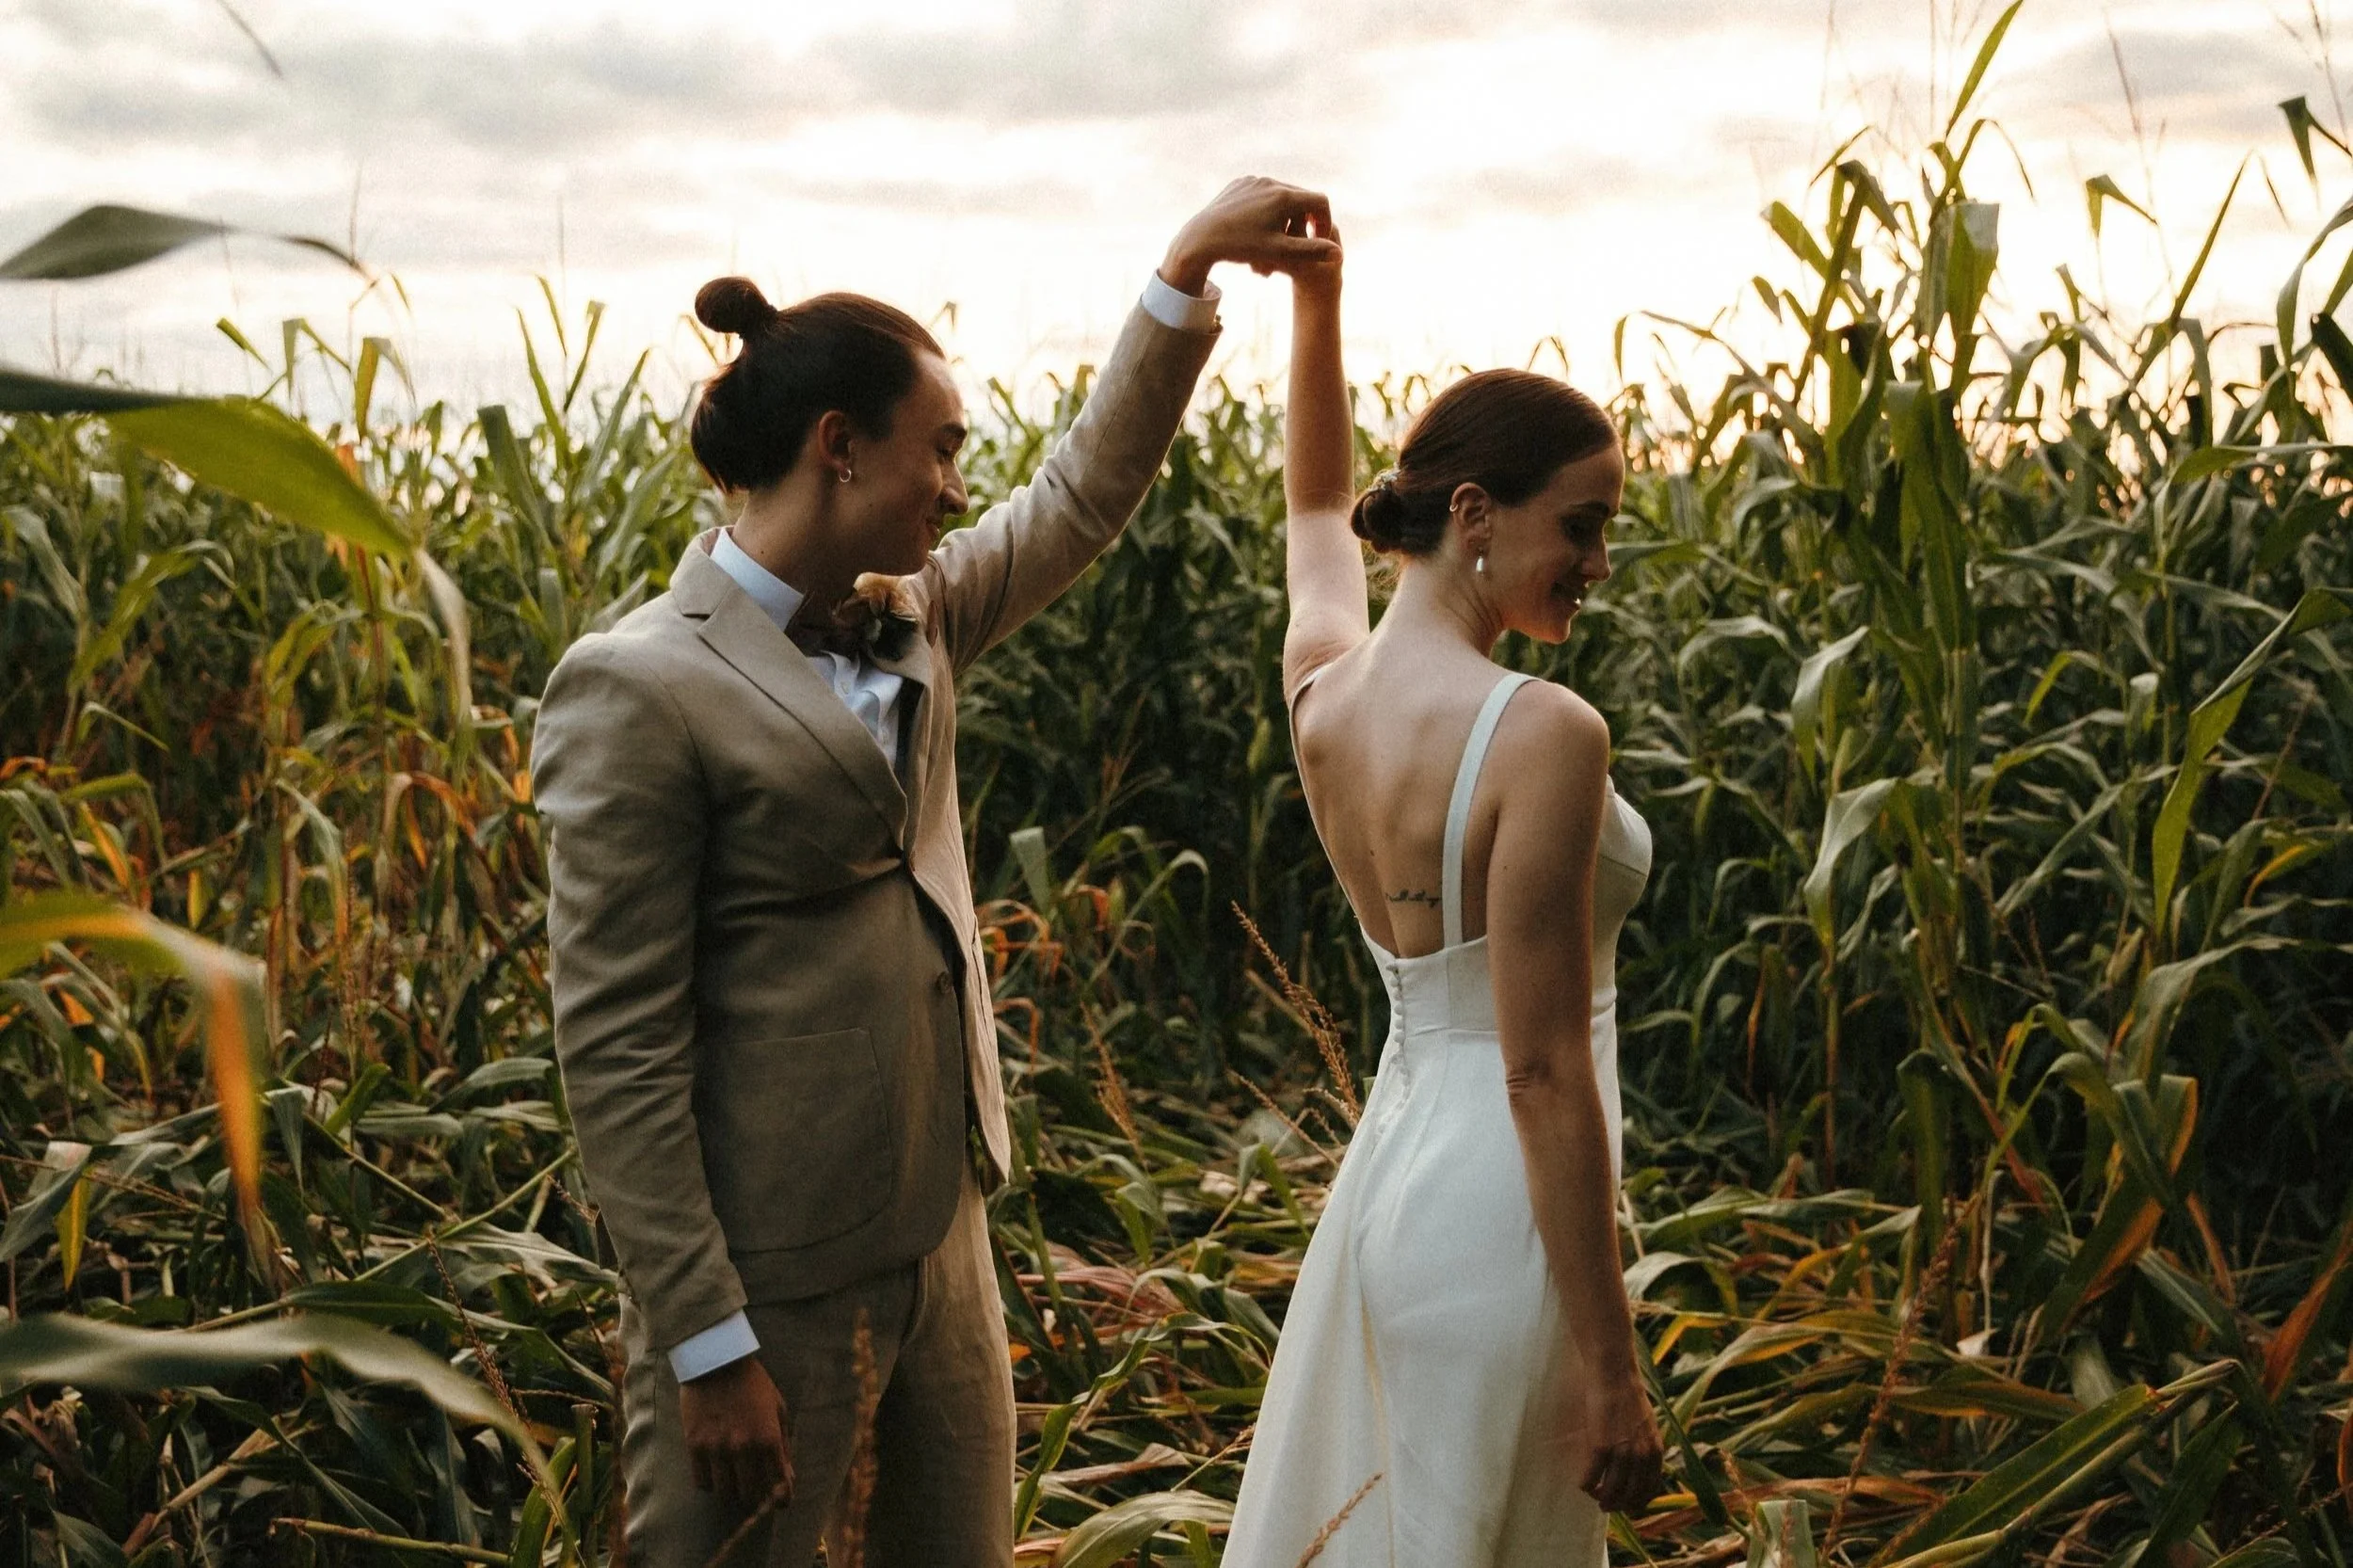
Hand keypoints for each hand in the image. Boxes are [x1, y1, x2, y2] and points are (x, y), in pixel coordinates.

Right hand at [679, 1353, 792, 1512]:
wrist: (717, 1360)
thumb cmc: (753, 1383)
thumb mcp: (778, 1408)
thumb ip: (783, 1445)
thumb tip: (787, 1477)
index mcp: (768, 1438)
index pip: (779, 1486)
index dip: (781, 1500)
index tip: (780, 1502)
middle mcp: (743, 1447)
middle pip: (750, 1495)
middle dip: (756, 1497)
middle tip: (755, 1489)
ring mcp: (717, 1448)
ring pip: (725, 1493)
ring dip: (732, 1490)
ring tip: (734, 1479)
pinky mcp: (694, 1446)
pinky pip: (702, 1482)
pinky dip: (710, 1483)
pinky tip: (716, 1472)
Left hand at [1160, 176, 1341, 293]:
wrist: (1200, 238)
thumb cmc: (1241, 248)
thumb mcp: (1279, 253)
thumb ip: (1311, 252)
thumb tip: (1339, 253)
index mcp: (1284, 196)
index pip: (1320, 202)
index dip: (1325, 221)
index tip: (1320, 239)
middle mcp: (1270, 182)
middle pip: (1301, 198)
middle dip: (1304, 220)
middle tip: (1302, 241)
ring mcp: (1253, 180)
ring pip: (1281, 196)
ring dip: (1286, 215)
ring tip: (1280, 237)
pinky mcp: (1240, 183)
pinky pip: (1262, 193)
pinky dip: (1267, 208)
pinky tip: (1258, 228)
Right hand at [1576, 1373, 1663, 1514]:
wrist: (1614, 1372)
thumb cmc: (1627, 1393)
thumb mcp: (1646, 1423)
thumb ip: (1646, 1445)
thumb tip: (1638, 1463)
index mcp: (1655, 1451)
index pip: (1651, 1490)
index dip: (1638, 1502)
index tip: (1627, 1504)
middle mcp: (1642, 1456)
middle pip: (1631, 1495)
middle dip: (1618, 1504)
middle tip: (1605, 1504)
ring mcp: (1621, 1453)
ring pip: (1610, 1492)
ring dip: (1600, 1498)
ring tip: (1593, 1494)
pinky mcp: (1600, 1447)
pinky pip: (1590, 1477)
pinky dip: (1584, 1484)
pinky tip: (1581, 1482)